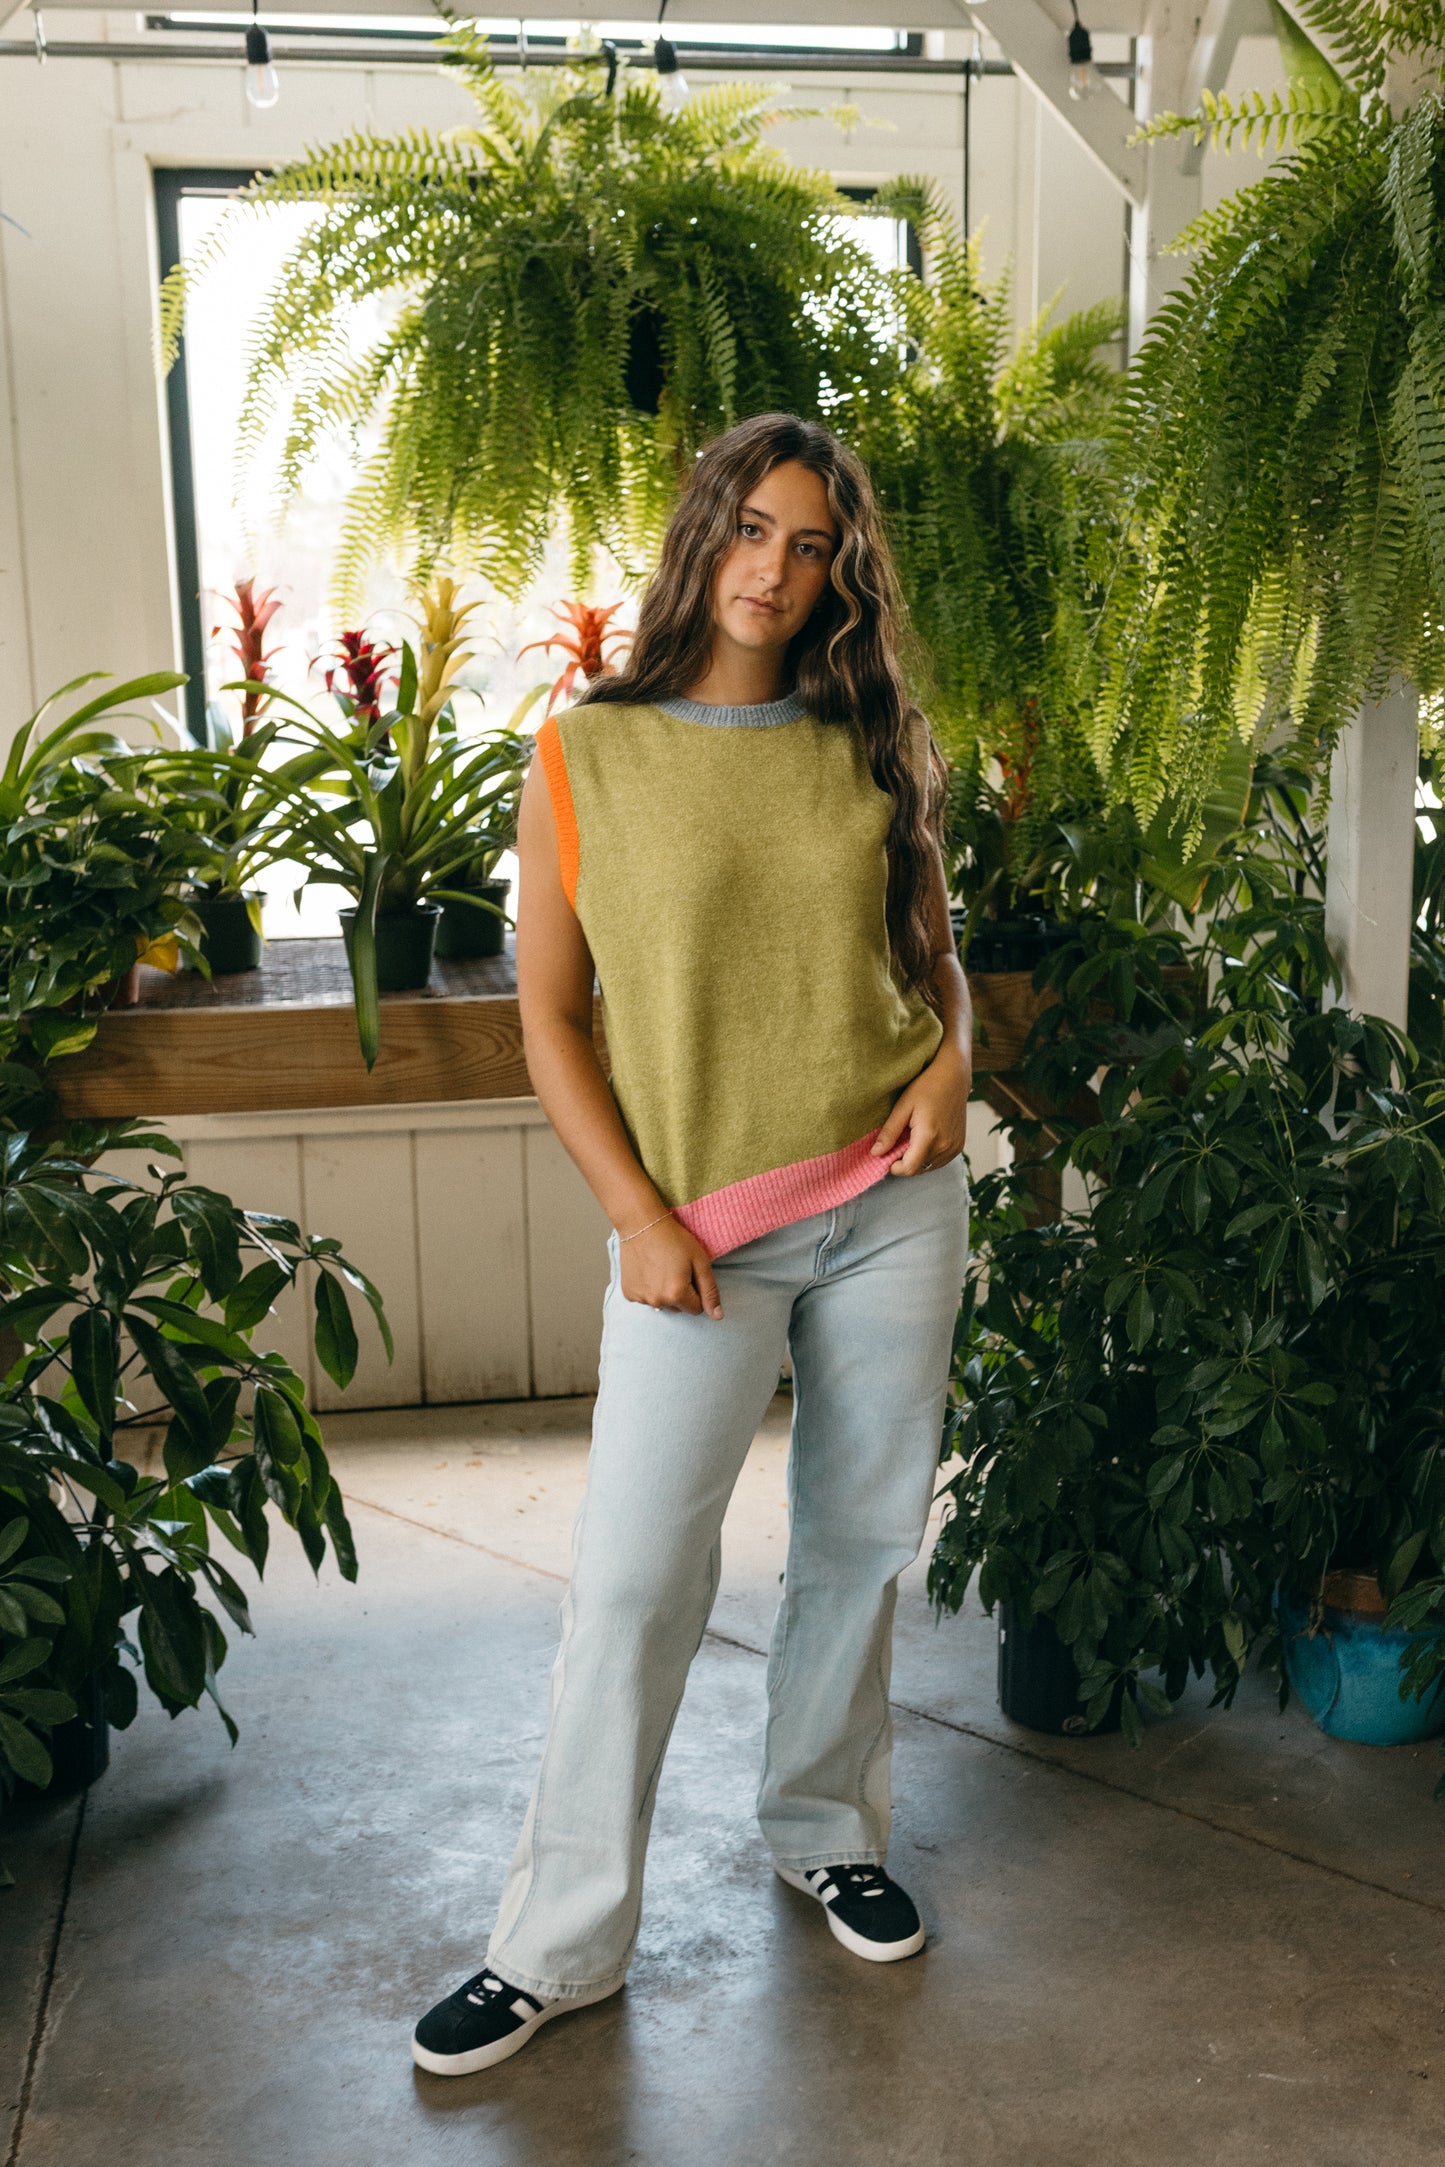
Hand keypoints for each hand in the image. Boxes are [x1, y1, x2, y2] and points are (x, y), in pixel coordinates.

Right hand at [618, 1215, 723, 1318]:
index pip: (697, 1309)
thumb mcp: (699, 1261)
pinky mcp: (628, 1293)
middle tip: (675, 1268)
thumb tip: (718, 1316)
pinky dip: (649, 1289)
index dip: (697, 1291)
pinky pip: (646, 1299)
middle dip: (680, 1293)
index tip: (690, 1273)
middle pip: (679, 1308)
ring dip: (664, 1292)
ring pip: (662, 1304)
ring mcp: (641, 1298)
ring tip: (661, 1268)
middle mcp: (657, 1301)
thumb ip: (710, 1291)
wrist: (641, 1224)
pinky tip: (648, 1270)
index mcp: (677, 1294)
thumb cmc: (673, 1239)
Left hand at [872, 1043, 971, 1176]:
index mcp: (929, 1137)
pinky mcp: (959, 1146)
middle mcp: (945, 1146)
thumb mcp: (903, 1107)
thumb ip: (889, 1133)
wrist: (953, 1077)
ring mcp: (954, 1147)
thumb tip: (875, 1154)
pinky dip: (928, 1156)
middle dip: (904, 1162)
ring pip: (929, 1167)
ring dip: (917, 1160)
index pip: (909, 1169)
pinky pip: (939, 1161)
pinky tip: (924, 1140)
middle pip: (918, 1170)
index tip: (887, 1155)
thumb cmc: (926, 1087)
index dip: (894, 1167)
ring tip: (911, 1139)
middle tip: (897, 1143)